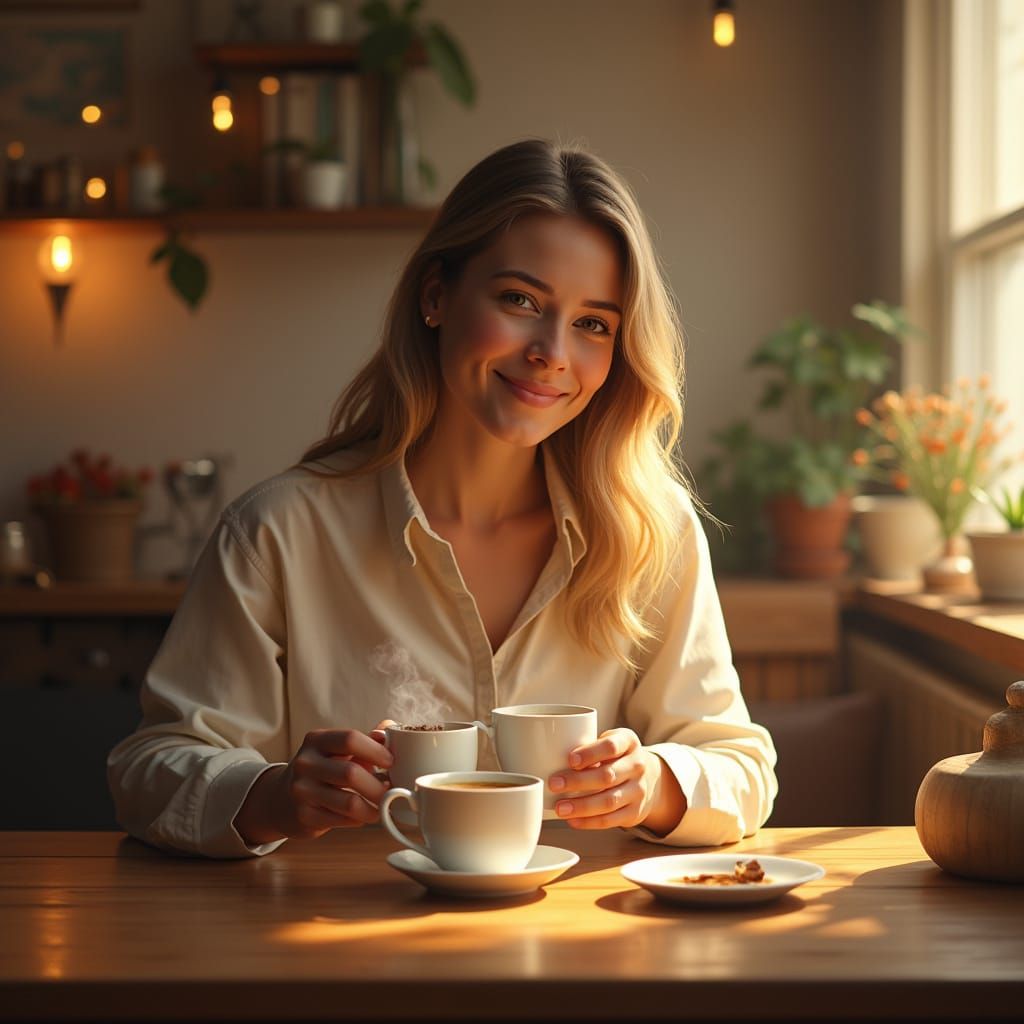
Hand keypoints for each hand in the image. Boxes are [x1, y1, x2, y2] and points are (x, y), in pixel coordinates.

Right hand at [234, 725, 392, 844]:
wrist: (281, 799)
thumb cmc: (321, 769)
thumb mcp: (336, 748)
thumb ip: (365, 738)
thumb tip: (390, 728)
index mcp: (316, 740)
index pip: (350, 738)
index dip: (376, 750)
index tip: (391, 762)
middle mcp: (305, 763)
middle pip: (351, 773)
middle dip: (378, 785)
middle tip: (392, 791)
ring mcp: (302, 791)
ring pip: (349, 802)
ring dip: (374, 807)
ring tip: (383, 805)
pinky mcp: (304, 816)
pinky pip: (343, 820)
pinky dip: (360, 819)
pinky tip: (364, 814)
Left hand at [547, 728, 668, 830]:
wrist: (648, 777)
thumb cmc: (616, 757)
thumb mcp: (608, 742)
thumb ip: (587, 748)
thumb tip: (548, 757)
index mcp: (628, 742)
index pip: (611, 746)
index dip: (590, 753)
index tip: (570, 760)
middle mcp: (637, 765)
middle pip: (607, 775)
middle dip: (578, 781)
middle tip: (554, 784)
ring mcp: (638, 790)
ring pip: (609, 801)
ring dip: (581, 806)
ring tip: (559, 808)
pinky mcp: (635, 812)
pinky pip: (610, 820)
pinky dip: (589, 822)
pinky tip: (572, 820)